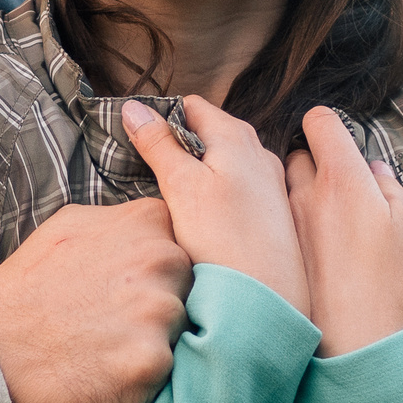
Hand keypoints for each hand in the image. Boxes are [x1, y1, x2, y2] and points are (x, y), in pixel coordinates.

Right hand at [0, 199, 189, 402]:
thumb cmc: (29, 289)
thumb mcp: (69, 227)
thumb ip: (120, 221)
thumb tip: (153, 220)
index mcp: (146, 222)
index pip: (182, 241)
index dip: (158, 268)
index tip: (129, 283)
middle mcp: (161, 260)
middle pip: (188, 286)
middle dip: (159, 303)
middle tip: (114, 318)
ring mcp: (158, 312)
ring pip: (179, 329)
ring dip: (151, 340)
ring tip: (107, 345)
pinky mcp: (152, 363)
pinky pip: (165, 369)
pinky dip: (140, 375)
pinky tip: (106, 370)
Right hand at [120, 96, 307, 311]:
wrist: (269, 296)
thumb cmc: (225, 240)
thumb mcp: (181, 185)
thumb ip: (157, 144)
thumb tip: (133, 107)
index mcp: (236, 136)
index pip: (190, 106)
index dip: (161, 119)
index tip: (139, 144)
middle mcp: (258, 152)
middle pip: (206, 133)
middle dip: (176, 148)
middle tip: (150, 176)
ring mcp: (268, 183)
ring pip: (220, 163)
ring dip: (195, 173)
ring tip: (173, 201)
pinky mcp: (270, 213)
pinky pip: (234, 189)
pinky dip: (213, 194)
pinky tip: (201, 221)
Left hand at [283, 107, 402, 357]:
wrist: (358, 346)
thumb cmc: (396, 286)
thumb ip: (392, 191)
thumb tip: (375, 171)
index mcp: (343, 178)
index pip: (320, 123)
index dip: (328, 123)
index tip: (334, 131)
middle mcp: (306, 196)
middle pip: (296, 155)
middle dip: (314, 159)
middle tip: (339, 180)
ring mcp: (287, 228)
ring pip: (284, 191)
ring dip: (300, 194)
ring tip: (328, 217)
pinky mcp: (279, 257)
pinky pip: (279, 226)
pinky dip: (292, 227)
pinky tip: (315, 249)